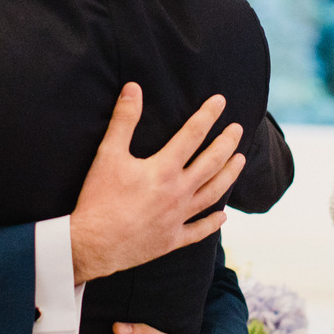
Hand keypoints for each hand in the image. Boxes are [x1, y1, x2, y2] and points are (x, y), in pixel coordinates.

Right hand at [69, 83, 244, 283]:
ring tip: (241, 161)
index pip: (192, 135)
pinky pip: (199, 230)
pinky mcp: (172, 240)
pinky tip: (223, 216)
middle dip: (227, 143)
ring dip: (229, 175)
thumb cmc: (99, 199)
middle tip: (238, 129)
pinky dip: (213, 223)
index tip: (221, 101)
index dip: (208, 115)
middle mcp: (178, 192)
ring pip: (213, 193)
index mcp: (164, 169)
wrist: (92, 245)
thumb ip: (123, 120)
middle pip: (211, 163)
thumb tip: (133, 88)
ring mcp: (178, 218)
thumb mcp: (108, 154)